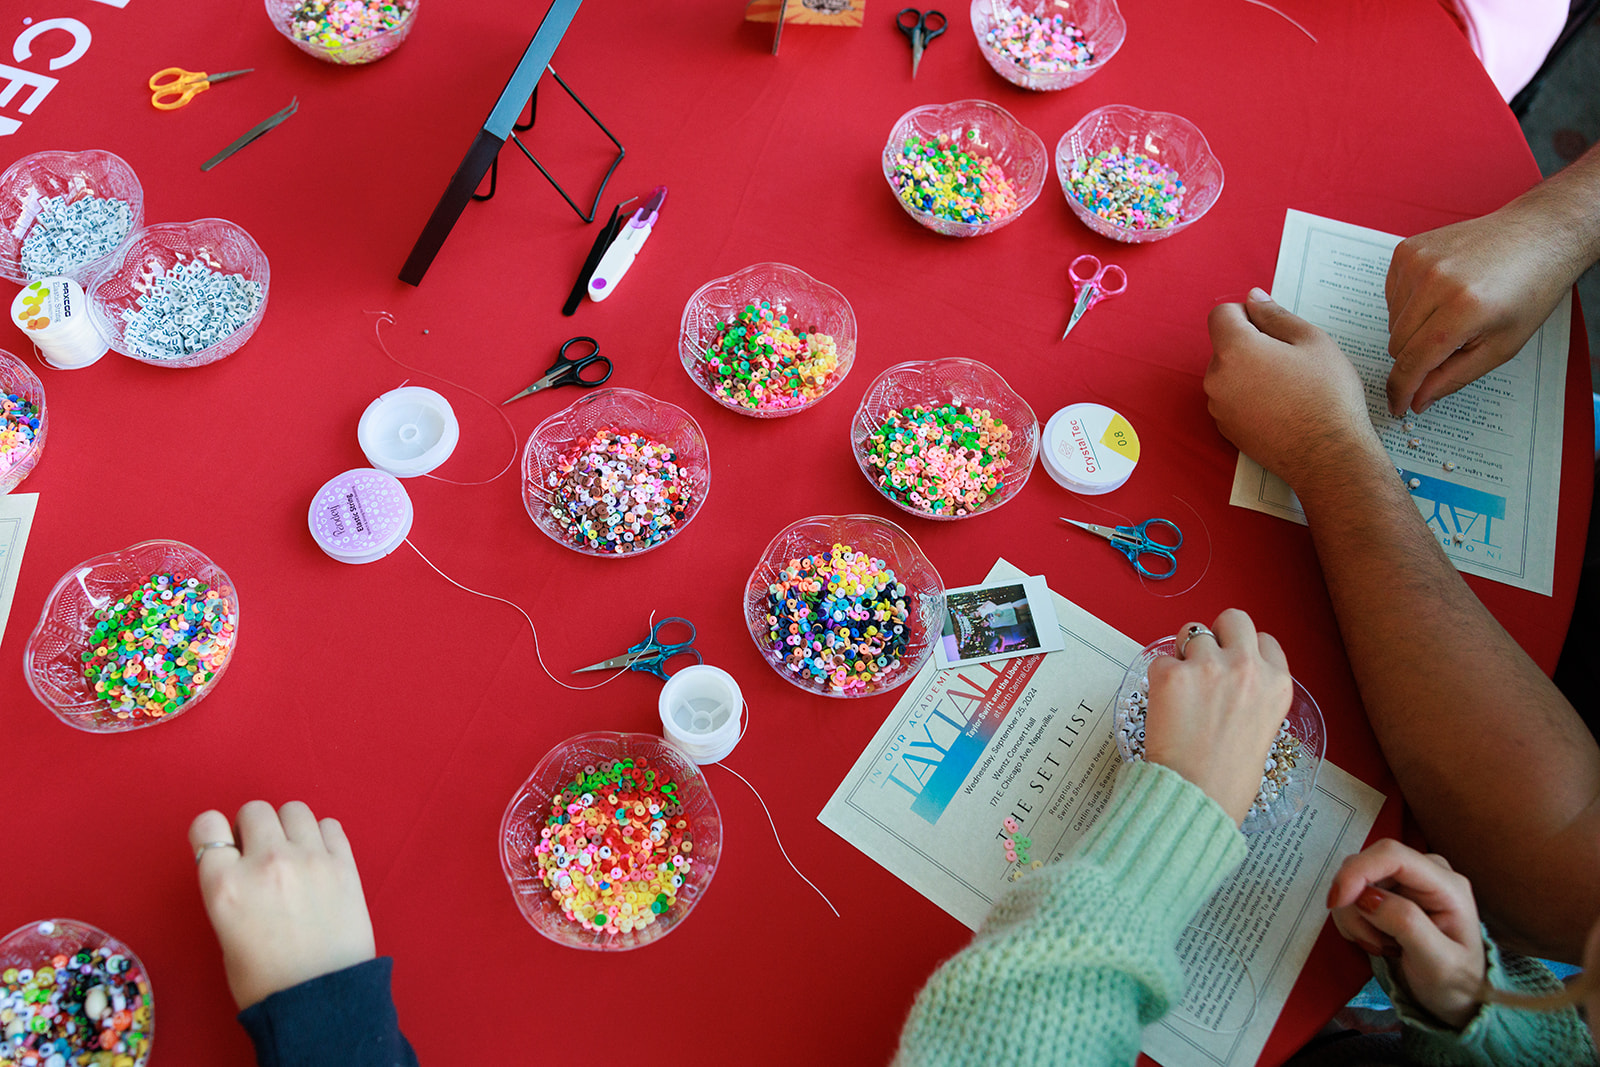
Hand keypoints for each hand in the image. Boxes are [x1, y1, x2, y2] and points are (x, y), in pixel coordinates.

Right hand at [189, 801, 376, 1009]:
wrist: (321, 1001)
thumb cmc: (265, 981)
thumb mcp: (225, 933)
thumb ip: (229, 889)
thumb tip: (240, 864)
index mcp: (224, 885)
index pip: (206, 825)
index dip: (214, 834)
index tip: (224, 845)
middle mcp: (265, 862)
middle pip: (254, 809)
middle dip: (253, 828)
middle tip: (260, 854)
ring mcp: (309, 859)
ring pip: (294, 809)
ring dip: (288, 827)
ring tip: (293, 853)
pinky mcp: (345, 864)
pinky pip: (330, 824)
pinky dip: (322, 836)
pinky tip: (319, 859)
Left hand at [1143, 608, 1292, 825]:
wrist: (1198, 797)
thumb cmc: (1229, 777)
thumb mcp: (1263, 729)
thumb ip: (1251, 694)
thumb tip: (1228, 678)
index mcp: (1277, 684)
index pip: (1264, 640)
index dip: (1244, 650)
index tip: (1232, 665)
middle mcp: (1247, 667)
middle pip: (1233, 619)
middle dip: (1217, 634)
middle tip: (1203, 662)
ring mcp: (1208, 667)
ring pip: (1191, 632)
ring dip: (1184, 654)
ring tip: (1183, 691)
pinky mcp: (1172, 674)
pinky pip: (1160, 660)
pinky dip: (1159, 679)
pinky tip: (1166, 708)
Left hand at [1205, 290, 1384, 494]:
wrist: (1328, 456)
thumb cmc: (1326, 394)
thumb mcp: (1311, 340)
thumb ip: (1275, 315)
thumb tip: (1253, 298)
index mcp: (1234, 350)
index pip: (1221, 314)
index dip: (1246, 313)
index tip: (1272, 327)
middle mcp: (1216, 378)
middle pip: (1224, 345)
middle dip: (1250, 344)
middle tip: (1290, 359)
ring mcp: (1218, 407)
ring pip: (1228, 374)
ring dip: (1249, 371)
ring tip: (1287, 386)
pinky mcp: (1225, 429)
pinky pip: (1231, 399)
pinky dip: (1248, 396)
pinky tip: (1279, 407)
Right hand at [1327, 838, 1485, 1029]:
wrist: (1456, 996)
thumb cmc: (1456, 982)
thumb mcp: (1439, 962)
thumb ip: (1407, 925)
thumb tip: (1365, 897)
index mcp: (1447, 884)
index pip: (1392, 855)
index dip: (1358, 871)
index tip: (1336, 902)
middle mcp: (1426, 872)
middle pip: (1368, 866)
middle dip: (1356, 904)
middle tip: (1372, 943)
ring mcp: (1407, 881)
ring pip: (1356, 880)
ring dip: (1356, 917)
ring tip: (1381, 946)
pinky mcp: (1390, 891)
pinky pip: (1354, 893)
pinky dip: (1355, 919)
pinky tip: (1377, 940)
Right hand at [1385, 207, 1576, 415]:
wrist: (1537, 235)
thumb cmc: (1528, 290)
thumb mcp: (1501, 346)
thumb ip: (1453, 377)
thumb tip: (1417, 400)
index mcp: (1463, 308)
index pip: (1413, 362)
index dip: (1402, 389)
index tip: (1397, 405)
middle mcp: (1435, 281)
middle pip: (1397, 344)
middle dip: (1415, 358)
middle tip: (1446, 350)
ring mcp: (1418, 261)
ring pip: (1392, 322)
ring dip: (1412, 330)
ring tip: (1449, 315)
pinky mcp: (1407, 250)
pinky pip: (1392, 296)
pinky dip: (1408, 306)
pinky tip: (1438, 296)